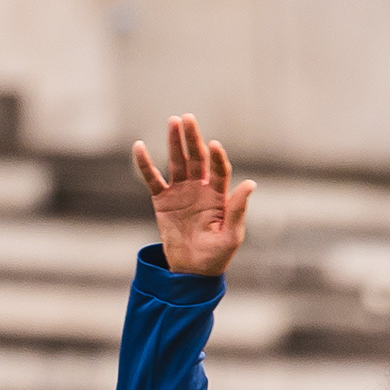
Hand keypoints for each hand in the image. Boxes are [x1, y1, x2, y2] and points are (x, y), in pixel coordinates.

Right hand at [130, 112, 254, 276]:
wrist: (192, 271)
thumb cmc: (216, 255)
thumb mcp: (231, 236)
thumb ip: (238, 209)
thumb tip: (250, 184)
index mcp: (219, 196)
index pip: (219, 170)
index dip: (217, 158)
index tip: (214, 145)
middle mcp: (200, 188)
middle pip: (197, 158)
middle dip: (193, 138)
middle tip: (188, 118)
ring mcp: (181, 192)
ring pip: (177, 162)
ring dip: (174, 142)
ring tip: (173, 121)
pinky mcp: (162, 200)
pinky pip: (152, 179)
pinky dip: (145, 164)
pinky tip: (139, 147)